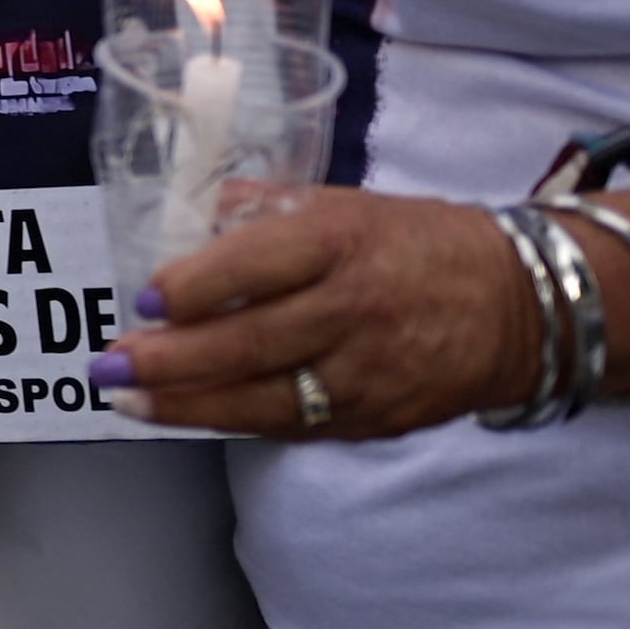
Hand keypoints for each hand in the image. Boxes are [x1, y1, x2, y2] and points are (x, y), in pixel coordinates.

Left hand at [102, 185, 533, 437]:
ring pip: (265, 397)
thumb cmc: (417, 243)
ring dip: (187, 404)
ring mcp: (368, 372)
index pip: (258, 264)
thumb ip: (261, 209)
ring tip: (126, 400)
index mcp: (342, 242)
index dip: (194, 285)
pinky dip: (236, 420)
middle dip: (170, 360)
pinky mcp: (378, 418)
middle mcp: (354, 309)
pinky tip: (187, 414)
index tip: (142, 297)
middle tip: (108, 364)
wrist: (521, 307)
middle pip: (250, 342)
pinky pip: (295, 424)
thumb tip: (184, 211)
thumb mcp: (344, 204)